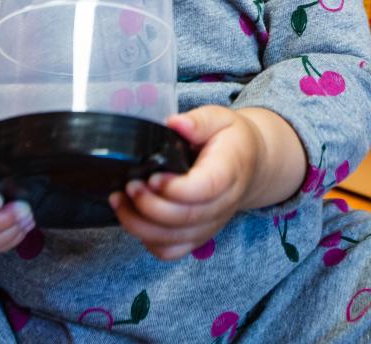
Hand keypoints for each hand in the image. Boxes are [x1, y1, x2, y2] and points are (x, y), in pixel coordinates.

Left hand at [109, 105, 304, 260]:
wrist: (250, 164)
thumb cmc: (230, 139)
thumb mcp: (220, 118)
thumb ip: (198, 121)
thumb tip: (175, 123)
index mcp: (229, 172)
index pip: (205, 190)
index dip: (176, 189)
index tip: (152, 177)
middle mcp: (221, 205)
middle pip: (186, 219)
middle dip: (150, 206)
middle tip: (129, 186)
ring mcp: (209, 225)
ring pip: (174, 240)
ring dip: (141, 225)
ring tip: (120, 201)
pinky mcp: (198, 236)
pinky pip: (171, 251)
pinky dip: (148, 241)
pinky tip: (133, 218)